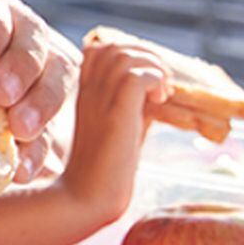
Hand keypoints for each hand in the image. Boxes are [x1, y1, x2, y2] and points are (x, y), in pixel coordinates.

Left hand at [0, 0, 79, 177]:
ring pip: (58, 70)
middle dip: (20, 65)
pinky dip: (40, 146)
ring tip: (20, 130)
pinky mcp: (43, 104)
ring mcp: (35, 63)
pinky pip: (54, 122)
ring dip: (42, 101)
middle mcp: (13, 27)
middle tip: (0, 95)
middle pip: (32, 35)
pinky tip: (23, 167)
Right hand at [61, 35, 170, 220]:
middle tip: (159, 88)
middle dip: (146, 58)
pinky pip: (137, 76)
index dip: (131, 55)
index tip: (148, 83)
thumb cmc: (106, 167)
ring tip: (160, 95)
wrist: (87, 198)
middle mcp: (86, 89)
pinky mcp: (114, 113)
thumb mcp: (118, 123)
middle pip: (115, 46)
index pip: (102, 48)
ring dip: (153, 69)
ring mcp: (98, 99)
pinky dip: (155, 82)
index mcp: (83, 89)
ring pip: (126, 55)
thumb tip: (160, 86)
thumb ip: (131, 102)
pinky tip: (158, 103)